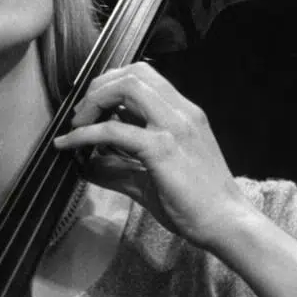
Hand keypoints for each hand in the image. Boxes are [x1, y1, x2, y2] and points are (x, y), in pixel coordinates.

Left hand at [52, 62, 258, 249]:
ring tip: (76, 125)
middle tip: (80, 115)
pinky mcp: (161, 149)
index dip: (112, 85)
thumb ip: (119, 169)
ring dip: (93, 102)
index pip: (145, 77)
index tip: (92, 107)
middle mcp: (181, 112)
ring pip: (126, 87)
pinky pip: (114, 130)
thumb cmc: (197, 204)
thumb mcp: (151, 180)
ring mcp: (173, 127)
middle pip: (133, 73)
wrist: (227, 223)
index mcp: (184, 114)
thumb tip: (86, 167)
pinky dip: (85, 134)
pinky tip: (69, 145)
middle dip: (99, 87)